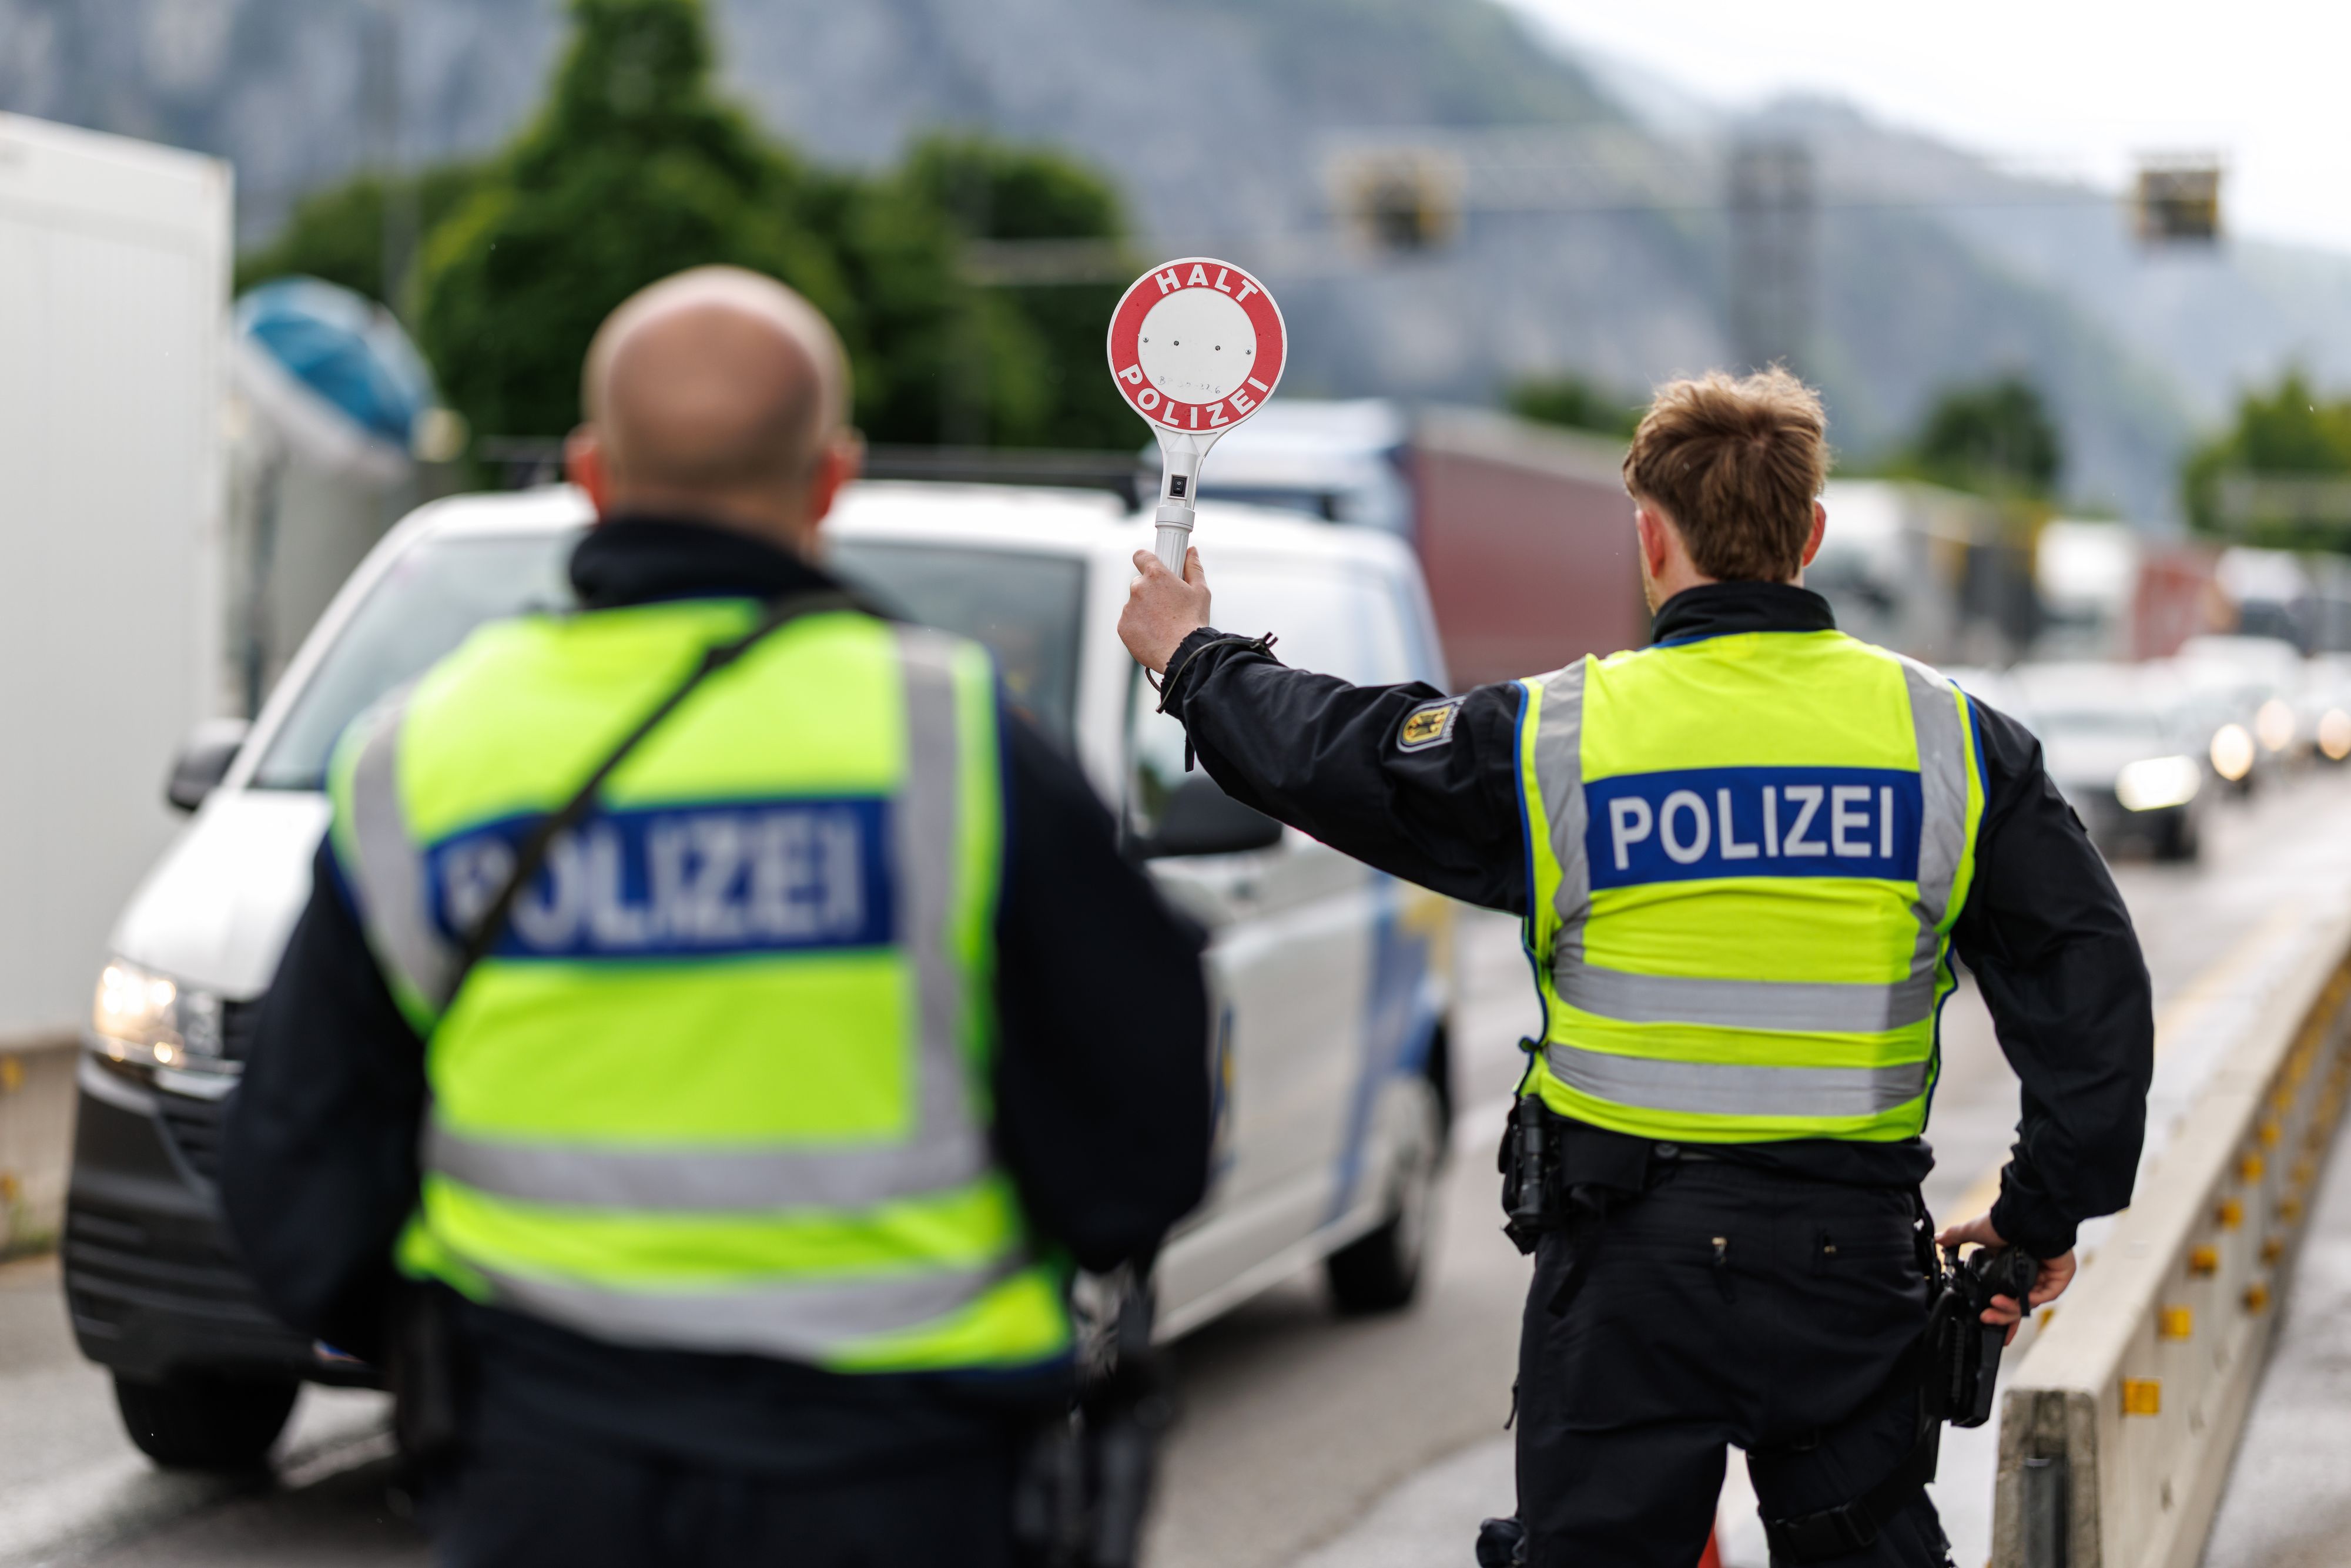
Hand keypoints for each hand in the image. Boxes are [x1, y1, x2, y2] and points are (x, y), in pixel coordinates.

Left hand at [1119, 547, 1211, 673]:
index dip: (1146, 560)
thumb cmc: (1194, 622)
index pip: (1141, 556)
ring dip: (1145, 610)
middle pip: (1140, 583)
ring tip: (1163, 625)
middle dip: (1150, 591)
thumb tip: (1191, 551)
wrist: (1183, 654)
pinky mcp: (1123, 626)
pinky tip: (1154, 634)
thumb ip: (1193, 567)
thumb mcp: (1201, 591)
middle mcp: (1138, 588)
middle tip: (1167, 605)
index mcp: (1156, 575)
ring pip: (1135, 604)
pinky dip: (1139, 626)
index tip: (1151, 567)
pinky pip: (1130, 622)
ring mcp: (1128, 608)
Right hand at [1935, 1213, 2077, 1346]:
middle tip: (1986, 1318)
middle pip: (2017, 1305)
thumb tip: (1938, 1240)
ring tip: (1994, 1307)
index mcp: (2011, 1267)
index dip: (1998, 1311)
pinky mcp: (2058, 1277)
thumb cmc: (2002, 1221)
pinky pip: (2044, 1296)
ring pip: (2029, 1303)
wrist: (2022, 1216)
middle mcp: (2029, 1274)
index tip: (1985, 1320)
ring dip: (2011, 1309)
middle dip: (2001, 1316)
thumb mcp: (1972, 1231)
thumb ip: (1956, 1237)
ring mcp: (2045, 1276)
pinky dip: (2028, 1300)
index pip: (2006, 1296)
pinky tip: (2013, 1299)